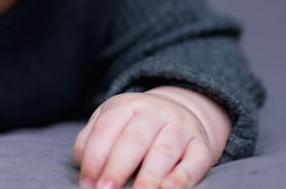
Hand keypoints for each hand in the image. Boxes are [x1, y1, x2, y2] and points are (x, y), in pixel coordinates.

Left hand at [73, 87, 226, 188]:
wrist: (179, 113)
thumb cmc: (134, 126)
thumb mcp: (112, 122)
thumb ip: (92, 140)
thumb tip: (84, 167)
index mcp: (126, 105)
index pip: (106, 129)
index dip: (94, 157)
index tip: (87, 182)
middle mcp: (154, 113)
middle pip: (134, 140)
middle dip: (117, 167)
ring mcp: (180, 128)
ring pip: (164, 151)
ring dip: (149, 176)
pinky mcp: (200, 146)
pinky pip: (194, 161)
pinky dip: (181, 177)